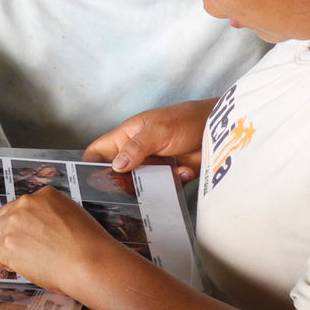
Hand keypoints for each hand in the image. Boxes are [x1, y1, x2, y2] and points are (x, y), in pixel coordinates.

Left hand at [0, 186, 120, 294]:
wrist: (89, 263)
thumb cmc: (89, 247)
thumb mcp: (74, 215)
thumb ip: (53, 215)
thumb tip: (42, 226)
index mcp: (44, 195)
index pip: (22, 206)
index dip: (25, 224)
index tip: (30, 235)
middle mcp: (26, 204)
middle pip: (3, 217)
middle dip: (11, 232)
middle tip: (25, 249)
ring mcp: (14, 223)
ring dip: (5, 246)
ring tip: (24, 259)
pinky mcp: (7, 244)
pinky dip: (9, 264)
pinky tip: (25, 268)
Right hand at [83, 99, 216, 182]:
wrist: (218, 131)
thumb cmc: (183, 120)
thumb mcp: (157, 130)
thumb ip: (136, 148)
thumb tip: (116, 167)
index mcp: (124, 138)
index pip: (97, 153)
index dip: (91, 167)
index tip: (96, 182)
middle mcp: (134, 154)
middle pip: (116, 175)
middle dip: (124, 184)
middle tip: (136, 186)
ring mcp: (151, 167)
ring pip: (139, 186)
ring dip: (151, 186)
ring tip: (165, 176)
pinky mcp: (169, 178)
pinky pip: (162, 190)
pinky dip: (172, 185)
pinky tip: (183, 172)